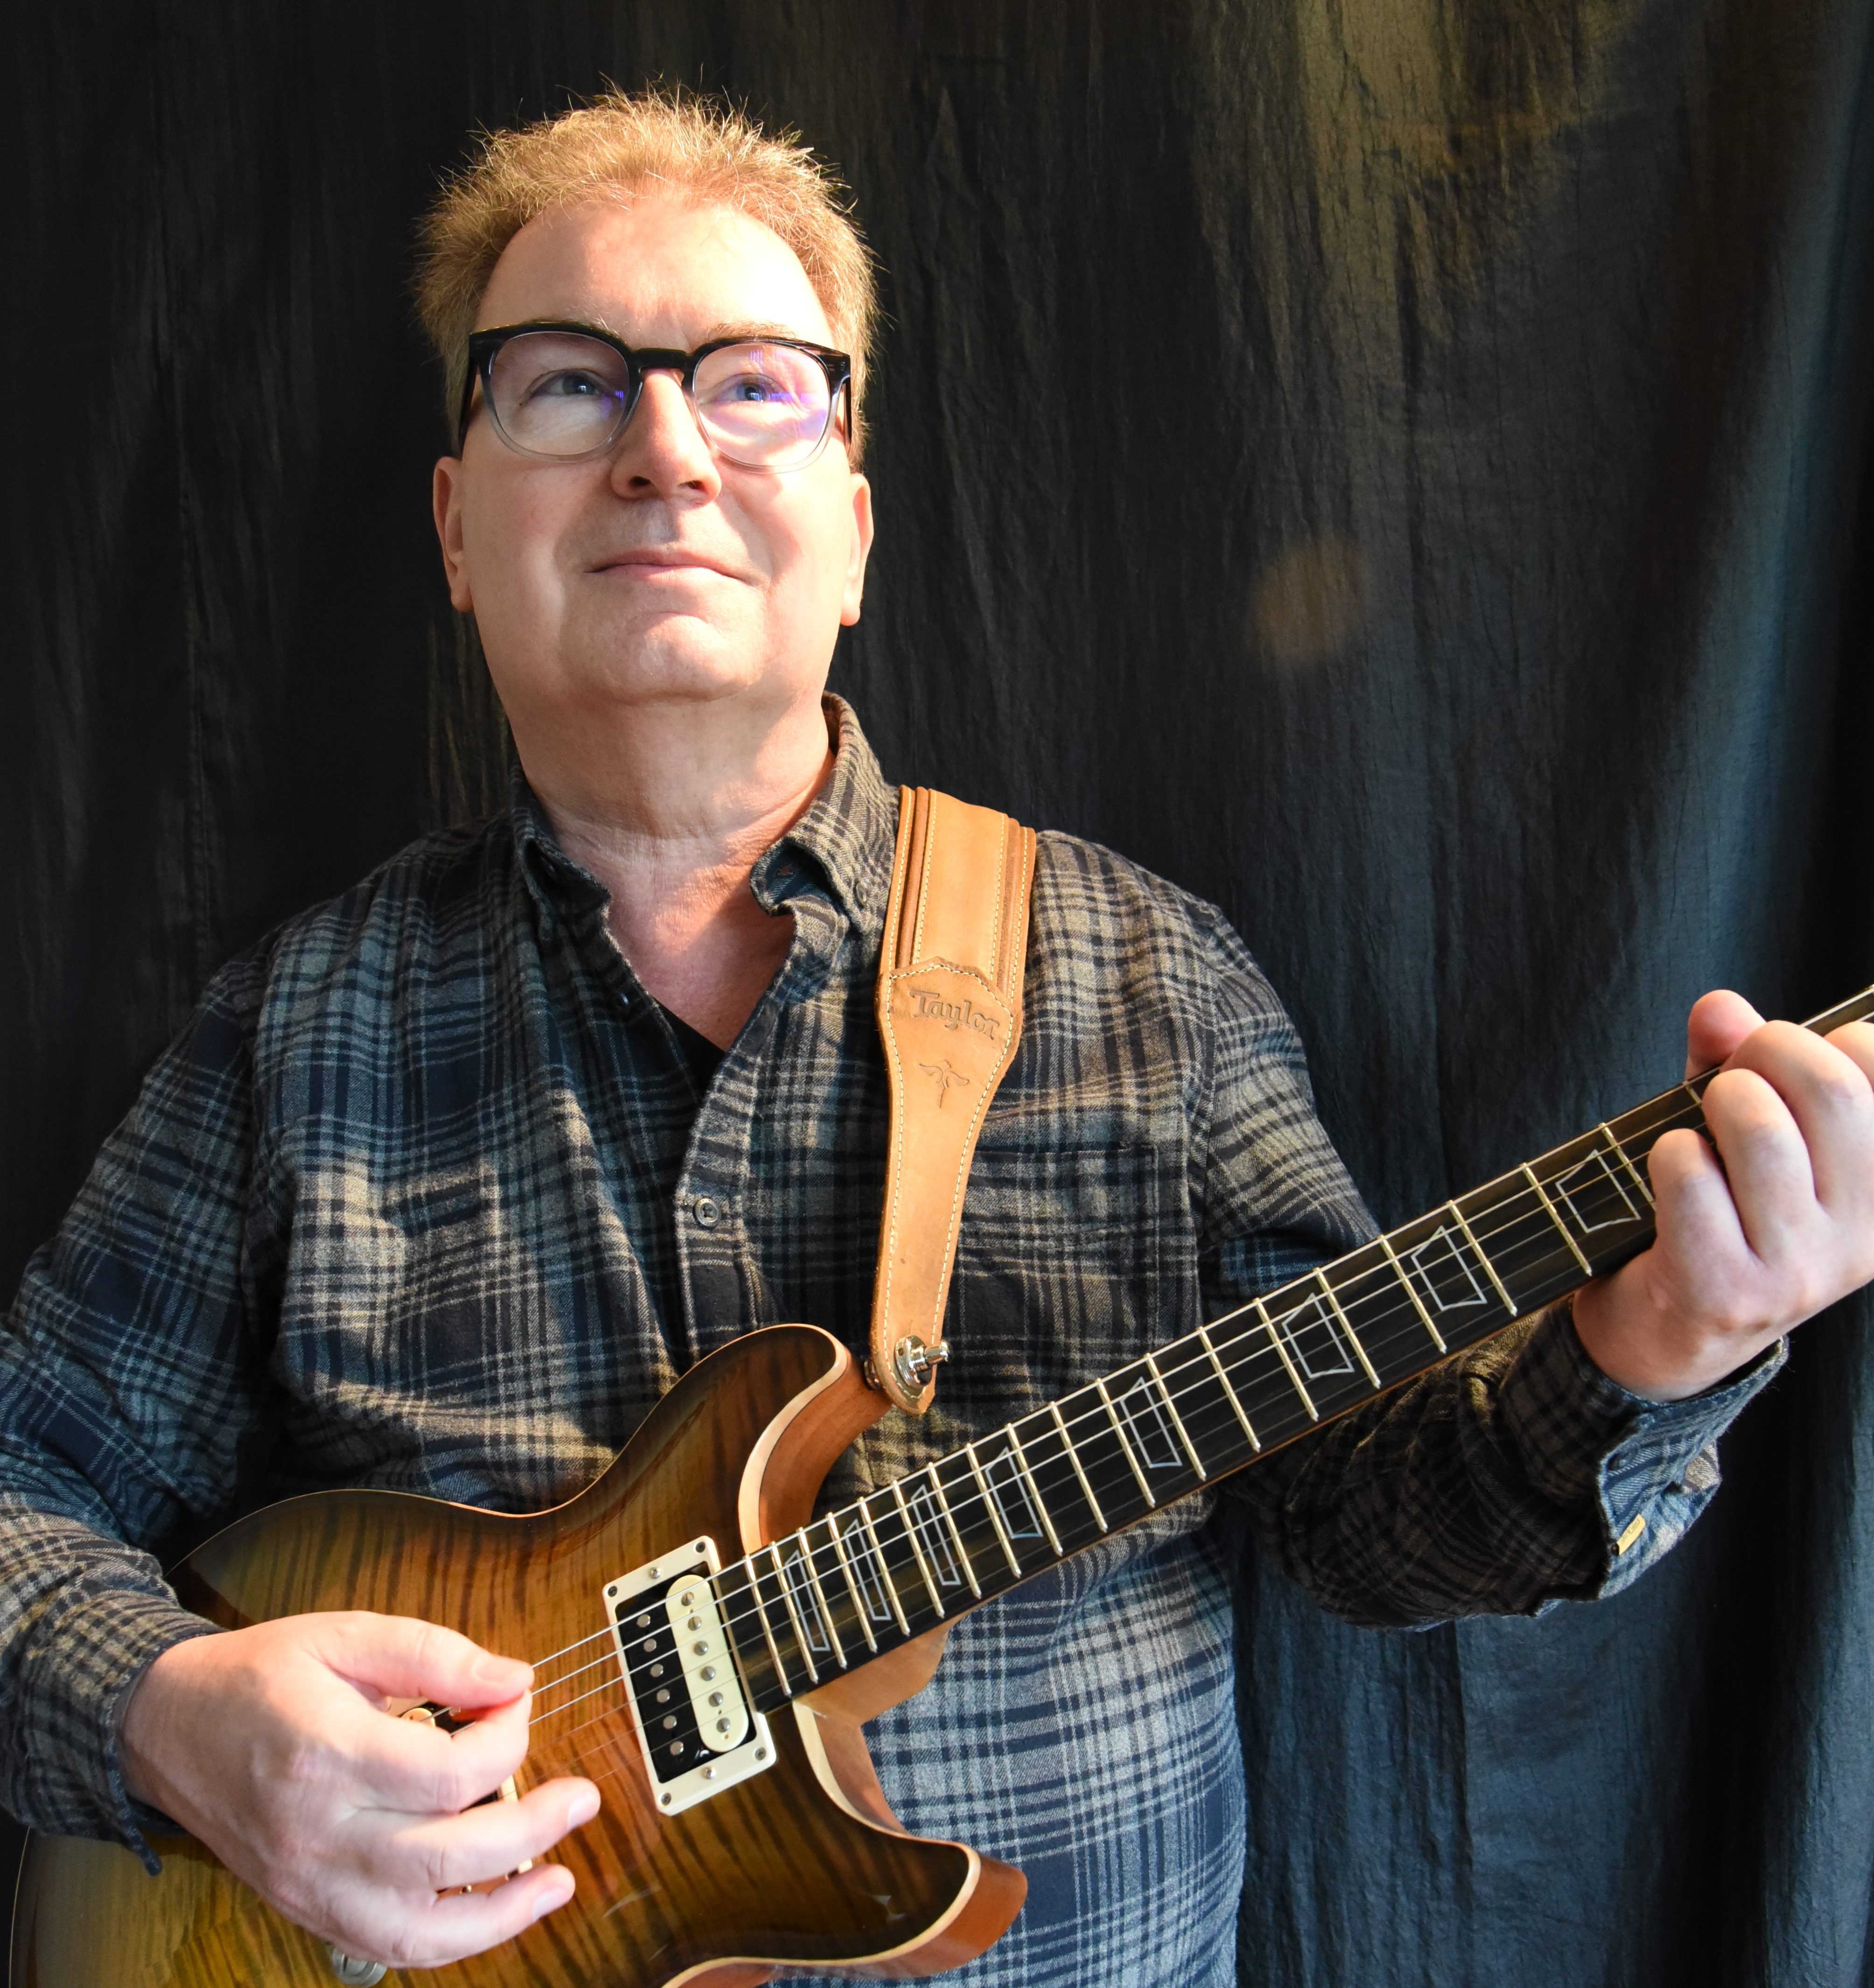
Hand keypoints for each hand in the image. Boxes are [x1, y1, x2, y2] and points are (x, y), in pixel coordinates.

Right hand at [118, 1611, 599, 1968]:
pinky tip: (495, 1913)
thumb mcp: (345, 1634)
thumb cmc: (260, 1675)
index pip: (448, 1774)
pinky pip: (387, 1948)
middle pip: (447, 1854)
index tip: (514, 1704)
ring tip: (559, 1881)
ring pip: (419, 1929)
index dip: (506, 1739)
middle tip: (581, 1799)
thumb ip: (434, 1653)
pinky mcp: (305, 1908)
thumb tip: (515, 1679)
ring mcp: (309, 1882)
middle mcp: (317, 1831)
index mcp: (327, 1753)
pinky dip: (450, 1942)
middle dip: (533, 1829)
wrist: (168, 1726)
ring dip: (503, 1913)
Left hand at [1572, 990, 1873, 1399]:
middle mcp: (1862, 1236)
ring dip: (1714, 1102)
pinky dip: (1667, 1154)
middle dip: (1765, 1052)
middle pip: (1832, 1089)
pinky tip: (1670, 1174)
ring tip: (1700, 1128)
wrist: (1664, 1336)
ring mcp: (1799, 1270)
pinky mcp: (1728, 1290)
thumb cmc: (1711, 1212)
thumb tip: (1721, 1008)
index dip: (1823, 1041)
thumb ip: (1733, 1060)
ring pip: (1761, 1128)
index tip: (1785, 1062)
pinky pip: (1692, 1176)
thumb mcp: (1736, 1127)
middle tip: (1731, 1078)